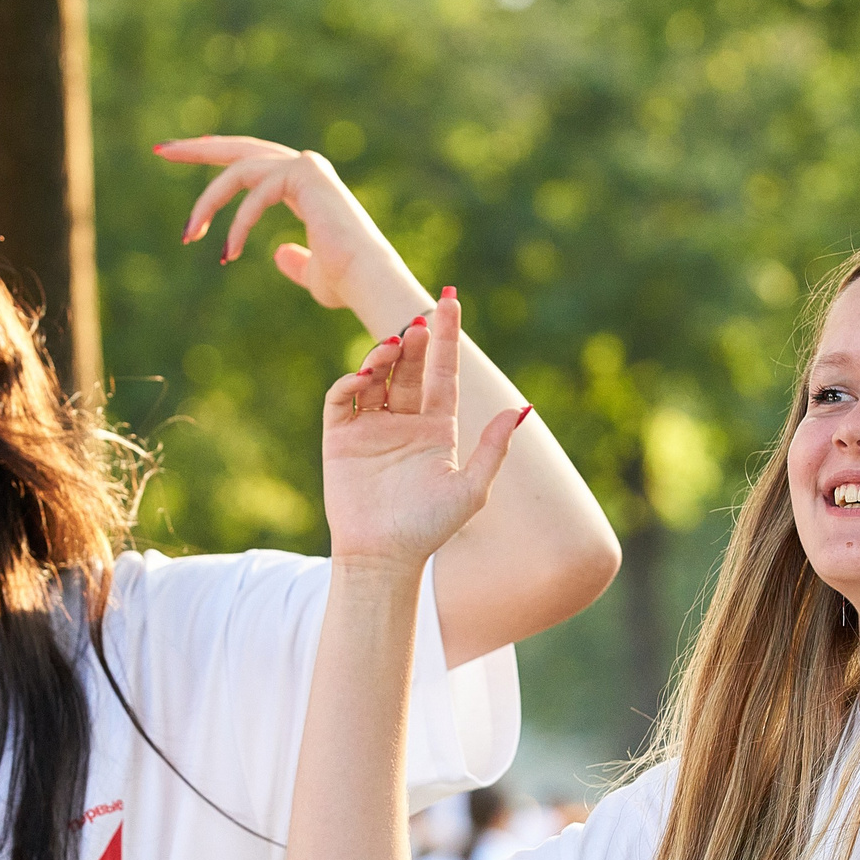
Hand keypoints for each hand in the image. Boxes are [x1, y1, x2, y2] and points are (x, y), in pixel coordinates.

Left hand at [154, 135, 426, 326]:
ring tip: (187, 235)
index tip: (182, 154)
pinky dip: (238, 224)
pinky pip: (255, 193)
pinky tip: (228, 253)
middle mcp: (305, 168)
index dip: (216, 157)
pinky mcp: (305, 175)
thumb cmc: (347, 283)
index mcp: (304, 185)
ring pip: (240, 170)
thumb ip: (296, 261)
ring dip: (207, 202)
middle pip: (240, 148)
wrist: (368, 283)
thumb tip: (277, 254)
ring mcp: (306, 167)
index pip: (252, 161)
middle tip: (161, 150)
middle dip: (198, 149)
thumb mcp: (313, 274)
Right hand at [321, 290, 530, 572]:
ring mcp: (371, 427)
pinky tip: (365, 377)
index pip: (443, 372)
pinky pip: (342, 400)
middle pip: (410, 367)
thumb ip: (493, 449)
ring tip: (395, 344)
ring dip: (383, 355)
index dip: (447, 338)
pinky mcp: (340, 439)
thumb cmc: (430, 529)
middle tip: (422, 322)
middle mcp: (404, 421)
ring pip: (376, 375)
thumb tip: (519, 408)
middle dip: (416, 340)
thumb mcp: (471, 489)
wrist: (385, 557)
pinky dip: (350, 383)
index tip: (450, 302)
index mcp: (437, 428)